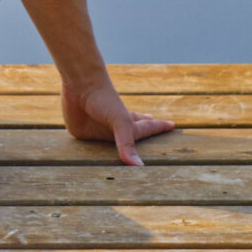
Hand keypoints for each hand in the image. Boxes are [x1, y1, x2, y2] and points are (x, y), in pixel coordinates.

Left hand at [61, 81, 175, 166]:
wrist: (79, 85)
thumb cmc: (104, 99)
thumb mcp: (121, 121)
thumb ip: (127, 144)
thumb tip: (138, 167)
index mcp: (128, 124)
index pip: (146, 129)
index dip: (158, 128)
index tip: (172, 125)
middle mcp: (115, 129)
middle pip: (130, 136)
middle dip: (141, 135)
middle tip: (152, 129)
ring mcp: (98, 132)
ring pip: (109, 145)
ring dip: (115, 149)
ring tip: (125, 148)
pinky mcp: (82, 134)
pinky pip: (88, 149)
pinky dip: (91, 153)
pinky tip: (92, 150)